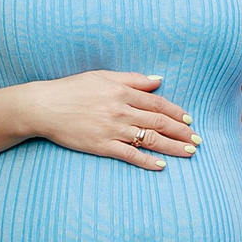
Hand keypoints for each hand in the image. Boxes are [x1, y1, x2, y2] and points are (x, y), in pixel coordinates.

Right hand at [23, 70, 199, 169]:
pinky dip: (147, 160)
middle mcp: (120, 110)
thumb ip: (133, 78)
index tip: (189, 120)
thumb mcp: (102, 76)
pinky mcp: (101, 146)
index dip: (177, 112)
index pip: (157, 102)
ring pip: (149, 138)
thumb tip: (159, 80)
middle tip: (198, 140)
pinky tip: (161, 165)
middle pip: (159, 121)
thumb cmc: (72, 89)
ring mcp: (111, 129)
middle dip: (181, 132)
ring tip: (189, 152)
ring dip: (172, 147)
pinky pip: (129, 154)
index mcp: (122, 91)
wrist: (44, 106)